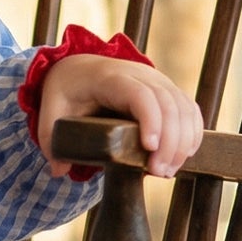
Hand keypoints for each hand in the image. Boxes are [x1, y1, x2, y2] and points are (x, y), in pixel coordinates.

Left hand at [35, 54, 203, 178]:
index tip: (149, 148)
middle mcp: (140, 75)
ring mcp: (157, 81)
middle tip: (159, 172)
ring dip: (182, 141)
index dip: (151, 120)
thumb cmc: (66, 90)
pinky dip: (191, 131)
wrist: (80, 68)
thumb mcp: (51, 110)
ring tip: (167, 171)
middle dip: (169, 141)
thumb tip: (58, 171)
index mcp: (110, 78)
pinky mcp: (166, 90)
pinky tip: (185, 154)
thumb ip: (50, 140)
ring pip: (182, 107)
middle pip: (167, 104)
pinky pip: (188, 109)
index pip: (140, 95)